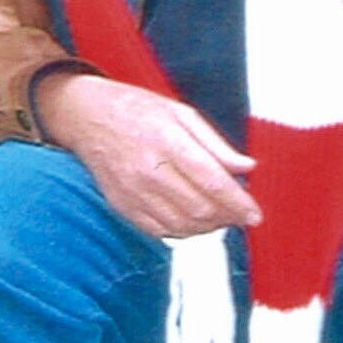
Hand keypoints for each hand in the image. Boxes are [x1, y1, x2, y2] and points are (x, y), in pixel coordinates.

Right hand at [35, 73, 261, 237]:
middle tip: (241, 214)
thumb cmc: (137, 110)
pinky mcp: (123, 206)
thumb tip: (247, 167)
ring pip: (183, 225)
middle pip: (200, 208)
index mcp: (167, 141)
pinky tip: (195, 221)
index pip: (212, 181)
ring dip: (209, 227)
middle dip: (228, 217)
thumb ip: (216, 144)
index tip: (255, 214)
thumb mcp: (181, 113)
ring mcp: (133, 192)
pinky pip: (160, 231)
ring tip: (221, 217)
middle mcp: (149, 170)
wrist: (87, 117)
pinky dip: (184, 232)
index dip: (238, 203)